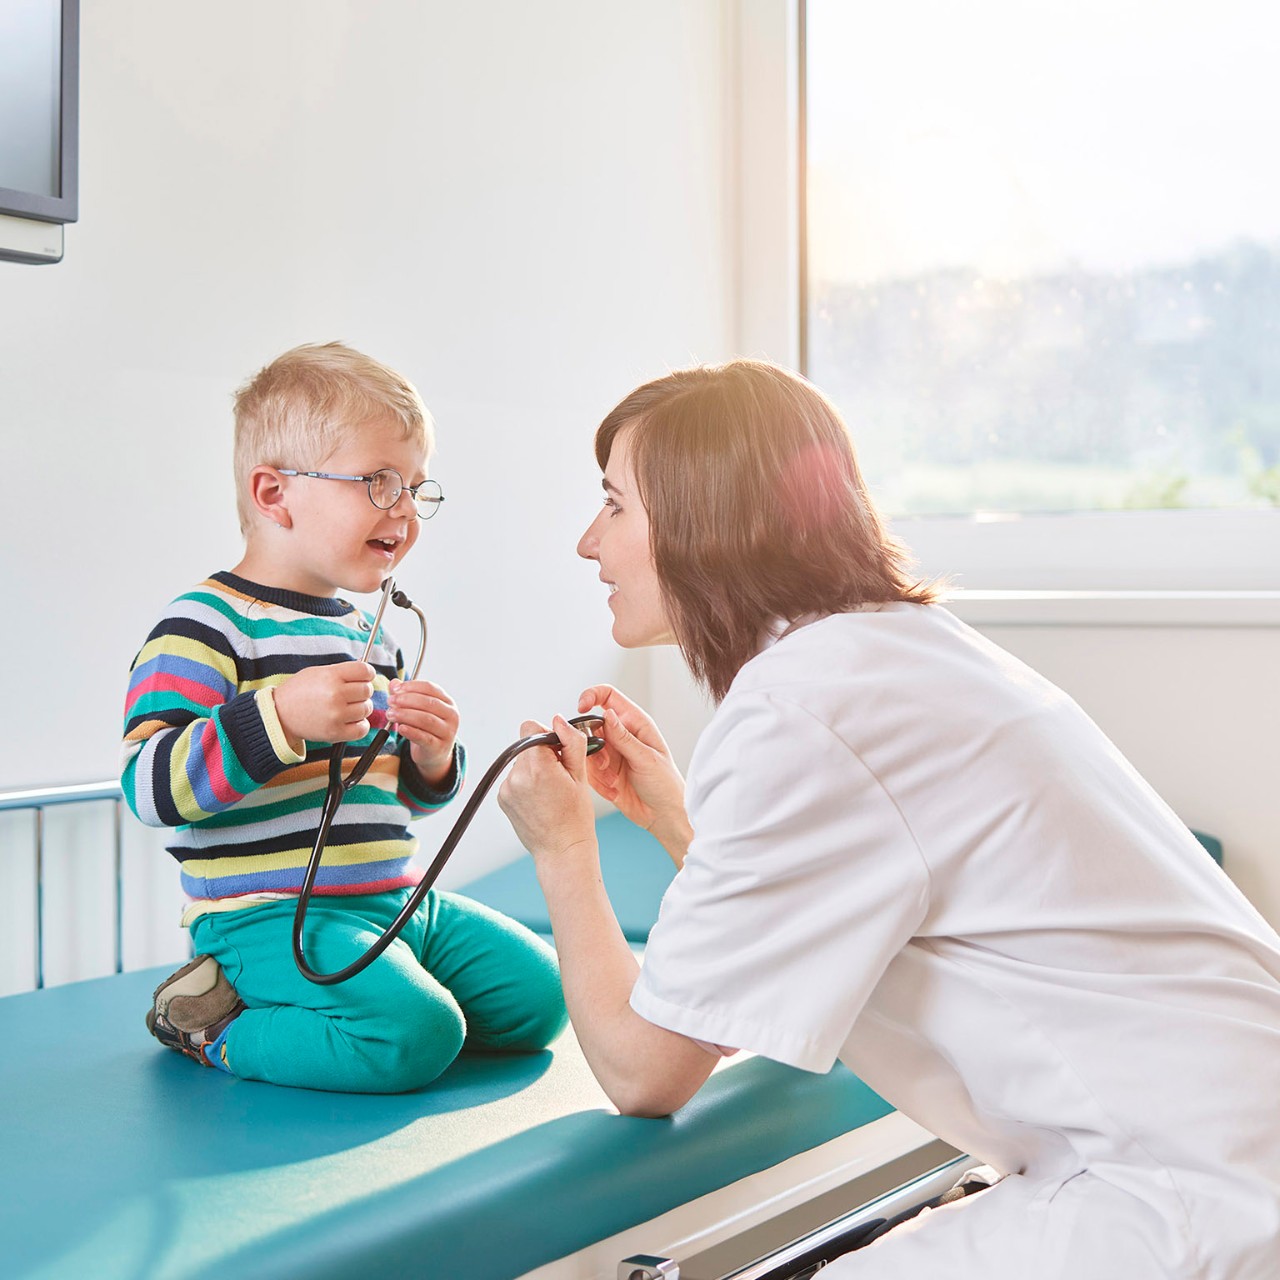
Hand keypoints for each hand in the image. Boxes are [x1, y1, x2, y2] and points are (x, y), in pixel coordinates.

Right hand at [272, 662, 375, 752]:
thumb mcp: (318, 672)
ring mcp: (336, 715)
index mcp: (331, 676)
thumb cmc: (299, 691)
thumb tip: (366, 672)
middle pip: (367, 690)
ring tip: (346, 708)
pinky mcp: (335, 732)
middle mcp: (335, 694)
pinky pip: (362, 729)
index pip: (365, 671)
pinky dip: (359, 726)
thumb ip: (342, 671)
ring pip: (366, 709)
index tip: (363, 678)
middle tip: (351, 695)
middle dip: (362, 692)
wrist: (279, 714)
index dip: (367, 674)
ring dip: (360, 709)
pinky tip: (349, 721)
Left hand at [388, 678, 458, 786]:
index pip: (430, 688)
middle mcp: (451, 715)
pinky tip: (400, 728)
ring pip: (426, 719)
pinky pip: (424, 737)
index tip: (395, 689)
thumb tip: (394, 683)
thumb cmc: (425, 728)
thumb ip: (405, 696)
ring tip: (390, 714)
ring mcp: (447, 732)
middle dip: (406, 700)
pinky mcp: (439, 747)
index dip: (411, 686)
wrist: (433, 754)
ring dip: (405, 715)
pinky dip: (410, 731)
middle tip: (390, 701)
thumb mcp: (417, 710)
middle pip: (428, 702)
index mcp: (448, 702)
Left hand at [498, 716, 597, 865]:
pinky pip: (514, 778)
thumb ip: (571, 742)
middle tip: (558, 776)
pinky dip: (526, 783)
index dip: (546, 735)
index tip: (557, 751)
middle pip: (526, 746)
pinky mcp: (502, 798)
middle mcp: (517, 776)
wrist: (561, 850)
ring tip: (549, 792)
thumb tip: (558, 720)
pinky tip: (539, 800)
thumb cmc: (576, 818)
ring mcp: (506, 788)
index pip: (530, 728)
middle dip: (542, 755)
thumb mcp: (581, 776)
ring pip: (521, 762)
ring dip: (534, 769)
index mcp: (538, 767)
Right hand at [577, 685, 690, 862]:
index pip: (608, 696)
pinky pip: (587, 769)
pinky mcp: (603, 771)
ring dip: (596, 767)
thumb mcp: (646, 758)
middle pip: (591, 726)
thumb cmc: (665, 783)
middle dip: (592, 745)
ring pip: (587, 749)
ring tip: (614, 781)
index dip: (591, 696)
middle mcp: (620, 735)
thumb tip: (606, 714)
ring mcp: (610, 753)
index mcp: (635, 723)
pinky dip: (597, 781)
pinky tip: (614, 790)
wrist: (664, 815)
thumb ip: (623, 737)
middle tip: (605, 764)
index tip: (581, 708)